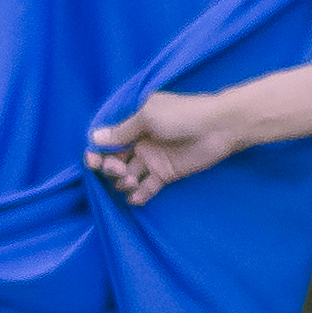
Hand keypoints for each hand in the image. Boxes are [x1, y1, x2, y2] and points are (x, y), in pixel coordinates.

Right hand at [82, 86, 243, 205]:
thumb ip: (122, 131)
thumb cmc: (182, 115)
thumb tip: (94, 137)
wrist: (219, 127)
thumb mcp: (147, 116)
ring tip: (131, 182)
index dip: (97, 151)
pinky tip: (136, 198)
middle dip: (109, 168)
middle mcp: (139, 141)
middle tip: (118, 170)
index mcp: (133, 122)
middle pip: (114, 159)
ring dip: (123, 182)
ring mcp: (152, 158)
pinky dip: (139, 194)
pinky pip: (147, 187)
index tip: (93, 161)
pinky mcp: (165, 174)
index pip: (108, 139)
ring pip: (128, 175)